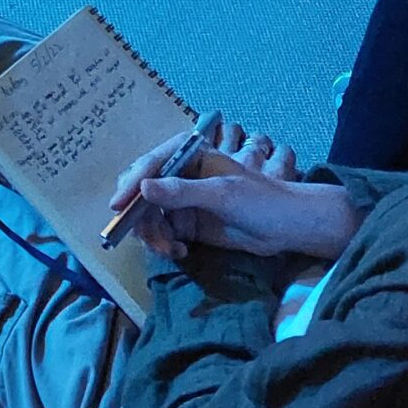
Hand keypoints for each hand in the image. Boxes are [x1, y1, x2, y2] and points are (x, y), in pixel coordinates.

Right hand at [108, 117, 357, 263]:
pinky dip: (164, 244)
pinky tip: (178, 252)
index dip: (131, 184)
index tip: (118, 206)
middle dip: (141, 216)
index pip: (150, 165)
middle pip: (143, 191)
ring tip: (170, 250)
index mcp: (188, 155)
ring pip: (149, 216)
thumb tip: (143, 188)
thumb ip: (182, 191)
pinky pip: (162, 232)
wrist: (289, 228)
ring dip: (153, 234)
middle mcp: (180, 174)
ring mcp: (183, 200)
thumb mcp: (222, 193)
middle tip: (150, 239)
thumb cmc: (261, 200)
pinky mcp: (187, 223)